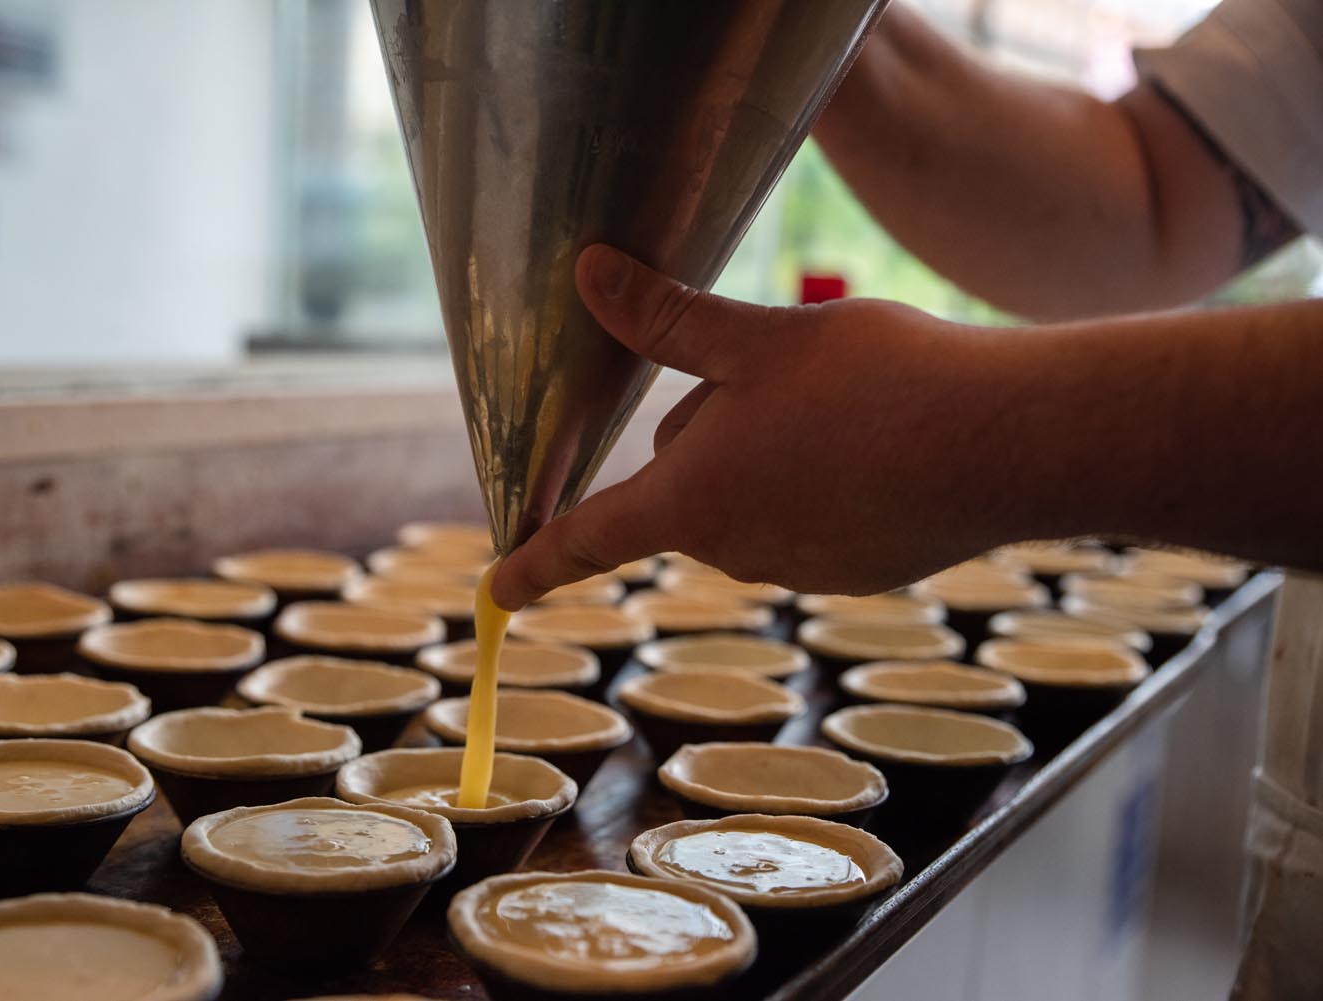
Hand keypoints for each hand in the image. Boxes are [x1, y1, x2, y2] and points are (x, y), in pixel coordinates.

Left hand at [492, 244, 1024, 609]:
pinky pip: (811, 520)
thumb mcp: (758, 339)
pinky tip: (881, 443)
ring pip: (752, 499)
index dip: (534, 561)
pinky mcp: (859, 572)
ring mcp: (801, 569)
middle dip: (709, 434)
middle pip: (686, 487)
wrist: (1009, 442)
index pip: (589, 539)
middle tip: (776, 376)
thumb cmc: (876, 384)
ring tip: (844, 406)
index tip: (494, 592)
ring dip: (771, 455)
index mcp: (693, 501)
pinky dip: (826, 483)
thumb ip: (667, 321)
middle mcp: (737, 550)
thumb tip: (588, 276)